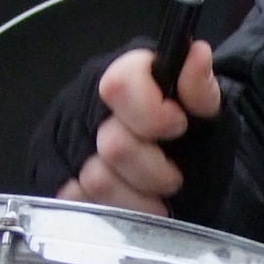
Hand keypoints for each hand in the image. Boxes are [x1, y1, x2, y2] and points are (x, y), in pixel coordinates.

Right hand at [59, 42, 220, 215]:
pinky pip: (75, 200)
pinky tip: (130, 202)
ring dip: (136, 199)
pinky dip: (111, 210)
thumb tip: (197, 54)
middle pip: (113, 145)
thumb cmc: (193, 140)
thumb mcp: (210, 114)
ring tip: (154, 196)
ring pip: (95, 181)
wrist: (179, 171)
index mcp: (127, 74)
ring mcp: (64, 140)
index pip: (121, 84)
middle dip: (154, 171)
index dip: (153, 114)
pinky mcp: (53, 175)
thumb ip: (201, 88)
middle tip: (173, 178)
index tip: (178, 127)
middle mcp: (87, 102)